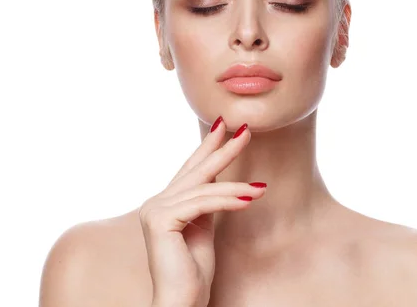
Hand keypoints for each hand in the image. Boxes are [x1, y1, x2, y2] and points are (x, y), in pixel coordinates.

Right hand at [139, 118, 266, 306]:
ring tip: (261, 186)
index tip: (224, 128)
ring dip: (236, 186)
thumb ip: (206, 204)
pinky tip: (250, 198)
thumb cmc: (193, 273)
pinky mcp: (161, 220)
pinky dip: (229, 200)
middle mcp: (155, 203)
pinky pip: (202, 204)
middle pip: (195, 171)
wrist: (181, 303)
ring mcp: (155, 210)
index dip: (207, 148)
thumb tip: (220, 180)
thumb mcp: (204, 229)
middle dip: (221, 148)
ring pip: (203, 188)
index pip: (189, 171)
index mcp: (164, 204)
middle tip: (244, 129)